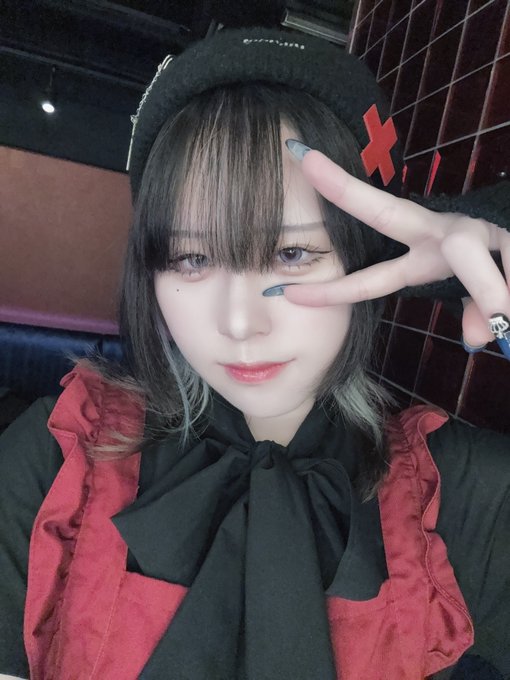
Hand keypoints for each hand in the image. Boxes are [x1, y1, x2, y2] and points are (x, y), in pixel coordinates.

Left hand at [283, 148, 509, 351]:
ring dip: (487, 288)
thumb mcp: (480, 297)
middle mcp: (438, 234)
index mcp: (423, 259)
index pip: (369, 279)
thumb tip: (478, 337)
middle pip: (384, 212)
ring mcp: (471, 225)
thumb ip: (471, 311)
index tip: (287, 295)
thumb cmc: (502, 271)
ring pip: (467, 255)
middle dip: (346, 192)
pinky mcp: (506, 223)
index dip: (332, 291)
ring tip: (504, 314)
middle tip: (307, 162)